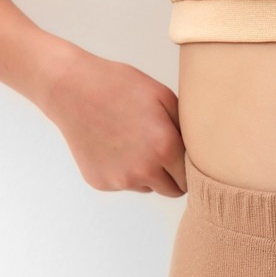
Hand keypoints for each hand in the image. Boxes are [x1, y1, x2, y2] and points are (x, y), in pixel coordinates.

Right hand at [42, 46, 185, 196]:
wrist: (69, 87)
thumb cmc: (120, 86)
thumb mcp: (164, 96)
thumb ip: (187, 128)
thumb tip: (204, 151)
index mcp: (165, 149)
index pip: (191, 179)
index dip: (189, 169)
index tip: (184, 160)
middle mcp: (145, 171)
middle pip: (172, 191)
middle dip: (172, 176)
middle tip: (162, 154)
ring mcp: (121, 180)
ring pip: (148, 187)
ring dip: (147, 174)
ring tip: (132, 143)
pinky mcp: (102, 183)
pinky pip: (124, 184)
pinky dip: (122, 171)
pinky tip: (112, 146)